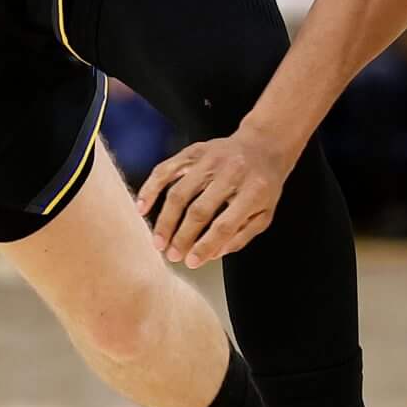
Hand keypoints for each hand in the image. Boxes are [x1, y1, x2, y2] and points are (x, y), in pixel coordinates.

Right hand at [139, 128, 294, 266]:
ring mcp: (210, 159)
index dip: (205, 245)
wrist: (264, 144)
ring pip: (179, 192)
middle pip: (199, 210)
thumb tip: (211, 255)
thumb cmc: (263, 185)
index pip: (225, 224)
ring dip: (165, 221)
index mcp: (254, 190)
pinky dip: (151, 188)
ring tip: (159, 242)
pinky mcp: (194, 151)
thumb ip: (241, 236)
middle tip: (171, 256)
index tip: (191, 262)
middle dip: (182, 237)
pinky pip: (166, 170)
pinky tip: (142, 208)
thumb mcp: (264, 213)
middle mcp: (231, 172)